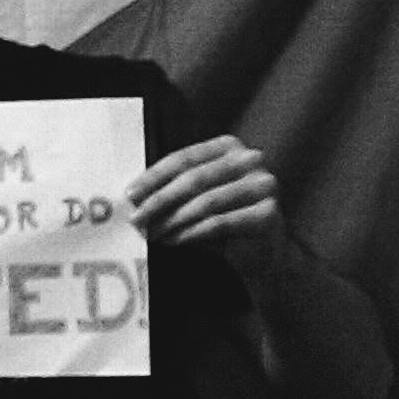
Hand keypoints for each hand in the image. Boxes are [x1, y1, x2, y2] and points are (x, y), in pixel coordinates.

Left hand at [126, 134, 281, 250]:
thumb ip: (171, 188)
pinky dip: (191, 233)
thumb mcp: (195, 196)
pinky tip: (172, 241)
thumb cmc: (220, 218)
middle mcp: (250, 160)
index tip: (129, 195)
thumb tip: (132, 196)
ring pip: (206, 203)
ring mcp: (264, 186)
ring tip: (151, 233)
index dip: (153, 177)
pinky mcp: (269, 214)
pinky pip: (220, 223)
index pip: (184, 158)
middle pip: (194, 179)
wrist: (262, 252)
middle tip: (136, 218)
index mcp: (229, 147)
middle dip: (159, 200)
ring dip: (172, 220)